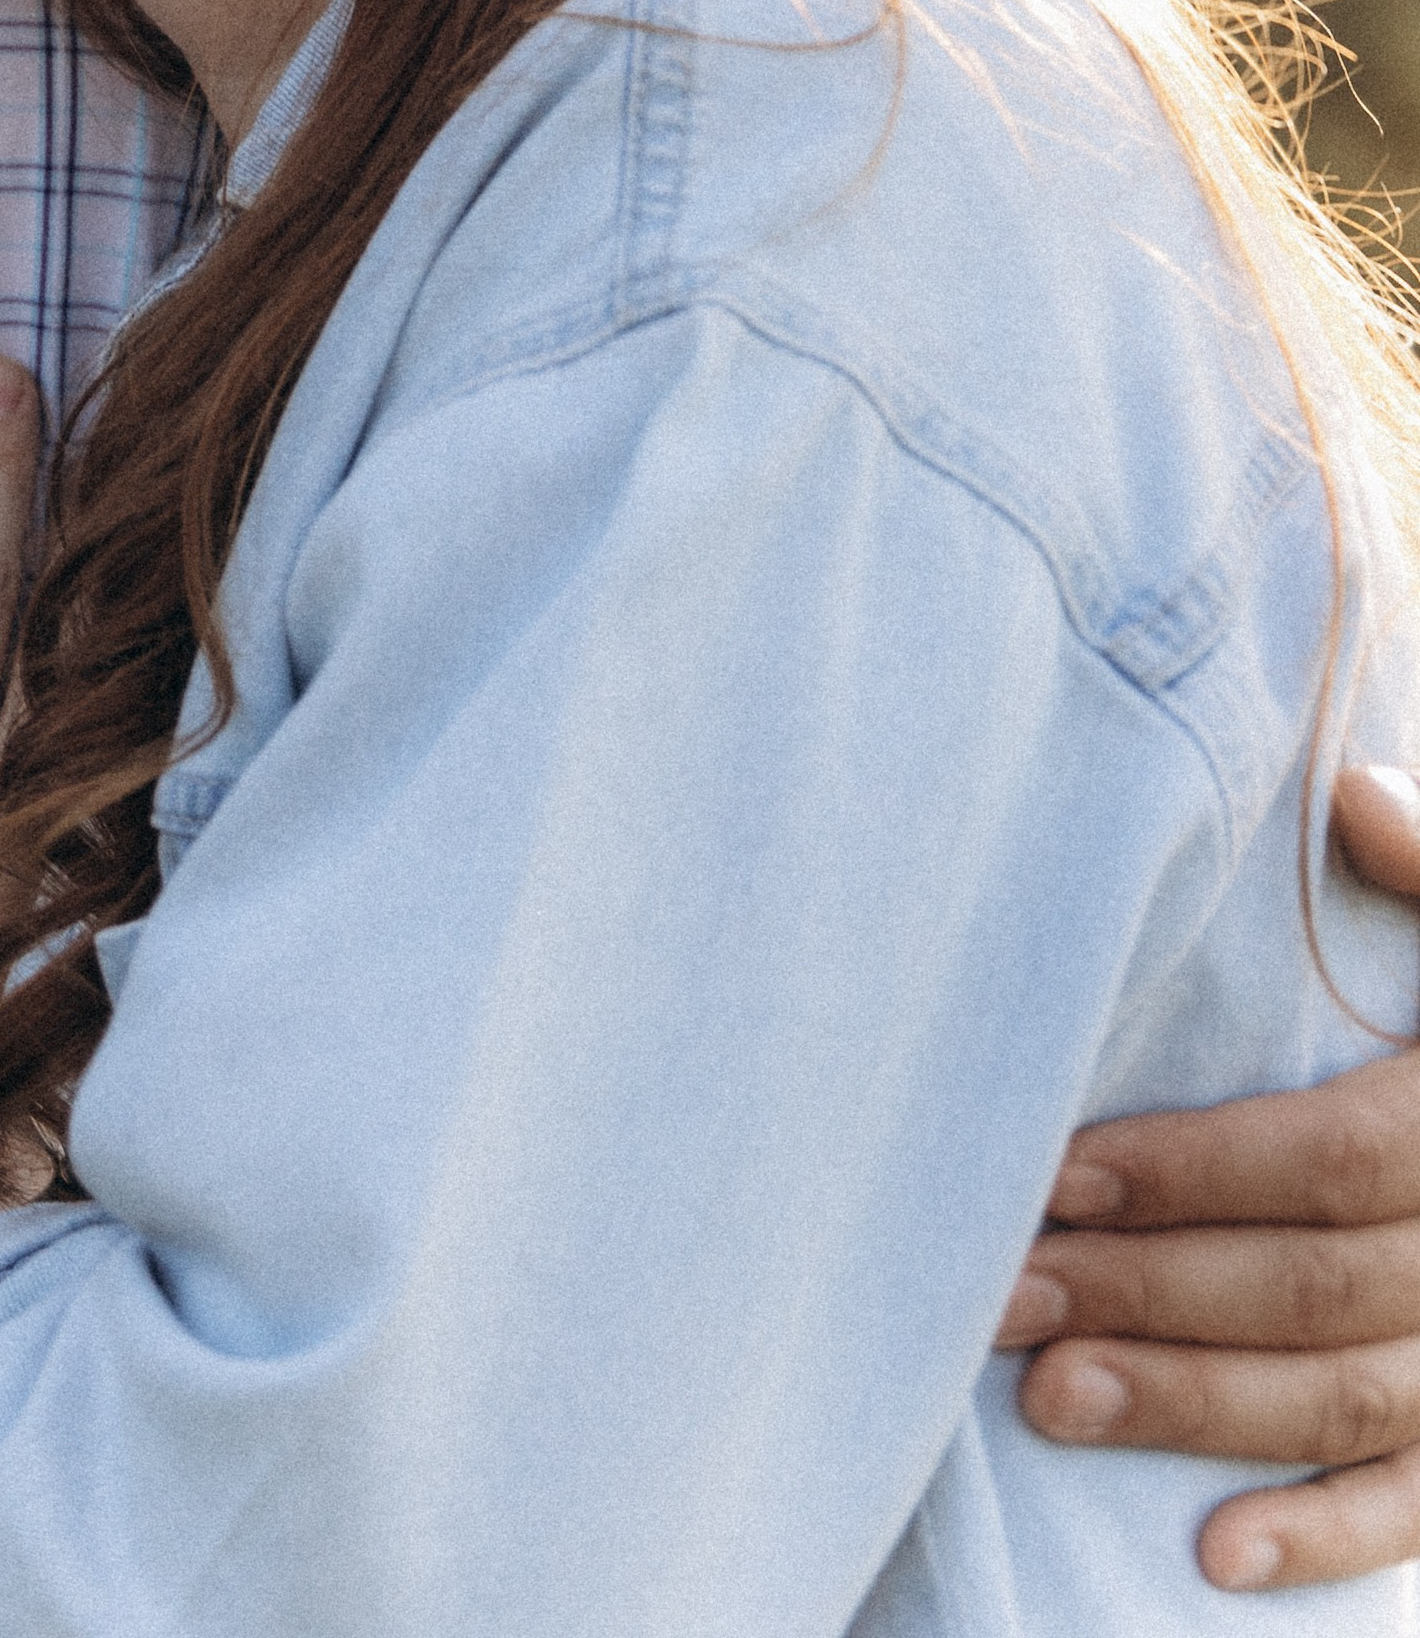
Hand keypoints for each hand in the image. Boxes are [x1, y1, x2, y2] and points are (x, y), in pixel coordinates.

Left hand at [996, 765, 1419, 1594]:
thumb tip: (1350, 790)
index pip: (1333, 1157)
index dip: (1196, 1171)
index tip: (1053, 1173)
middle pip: (1316, 1286)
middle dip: (1149, 1293)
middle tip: (999, 1298)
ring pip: (1351, 1397)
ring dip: (1199, 1410)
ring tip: (1049, 1401)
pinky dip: (1330, 1540)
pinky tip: (1213, 1559)